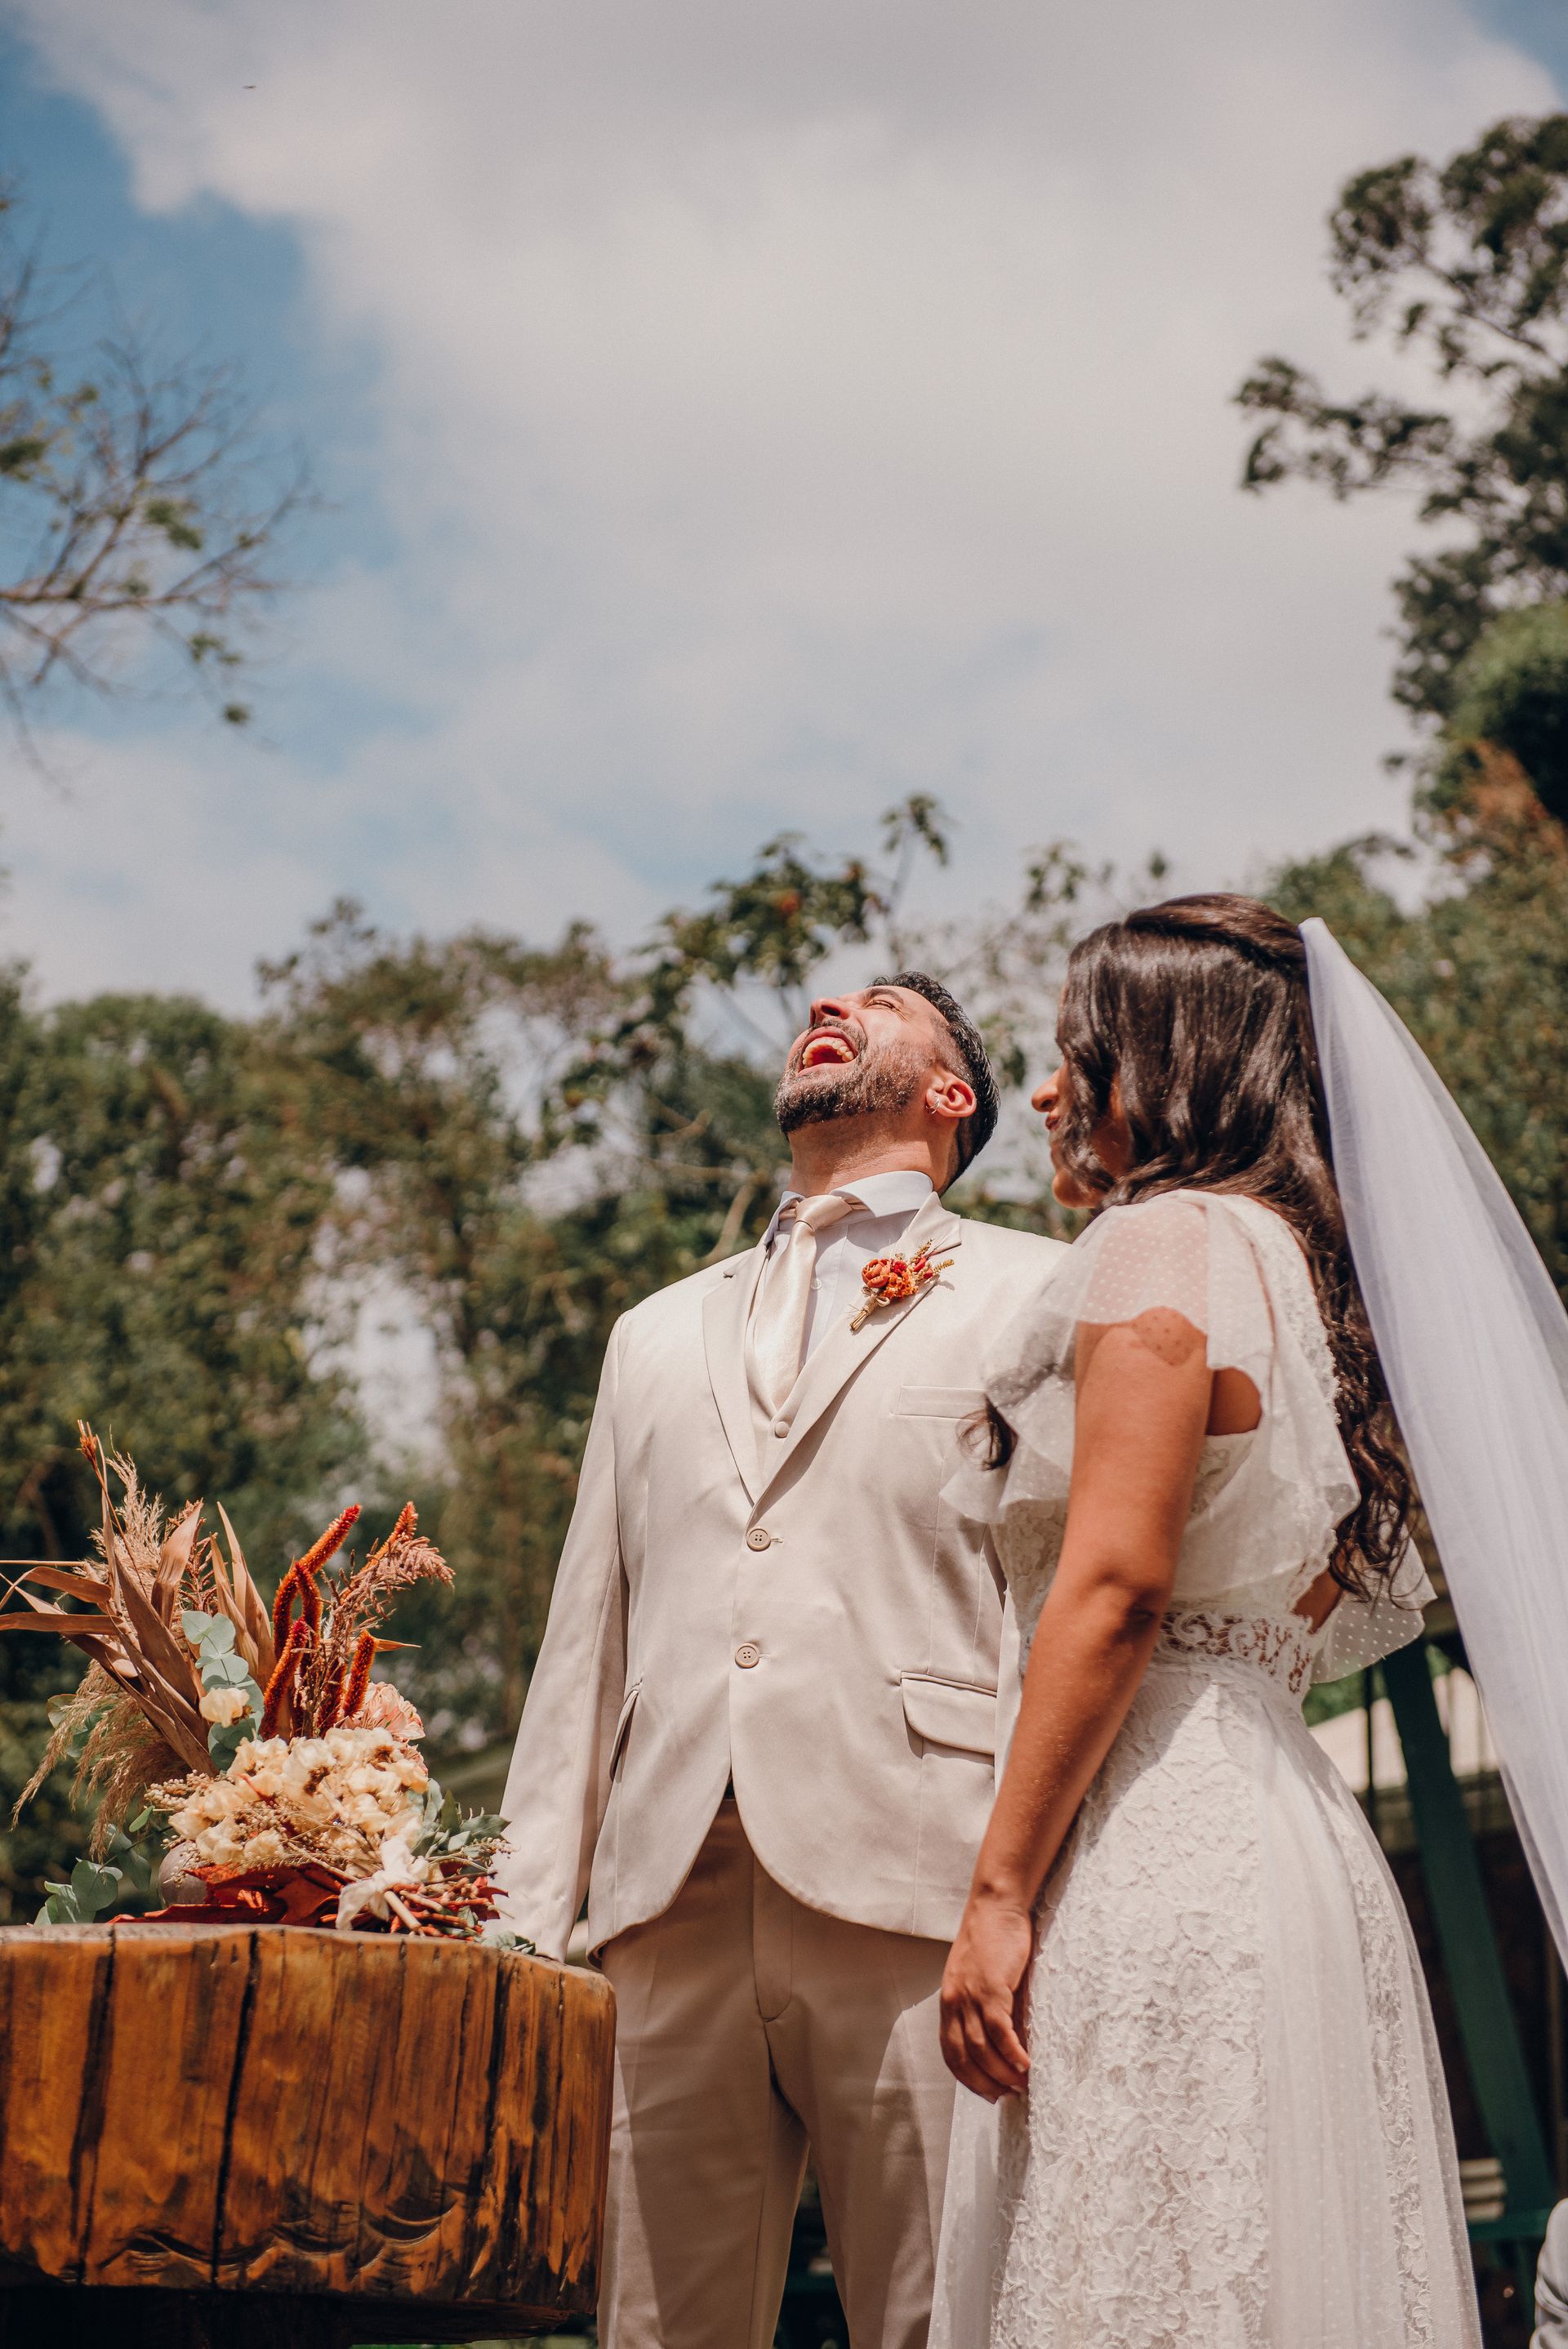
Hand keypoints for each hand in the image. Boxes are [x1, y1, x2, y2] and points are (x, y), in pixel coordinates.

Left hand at [940, 1892, 1033, 2101]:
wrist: (995, 1906)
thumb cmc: (992, 1941)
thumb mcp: (978, 1978)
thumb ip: (982, 2006)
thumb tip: (1002, 2041)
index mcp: (949, 2001)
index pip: (951, 2053)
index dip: (968, 2078)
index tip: (987, 2093)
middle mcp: (954, 2002)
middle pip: (965, 2057)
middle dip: (985, 2082)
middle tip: (1007, 2095)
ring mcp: (970, 1996)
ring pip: (982, 2049)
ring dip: (1003, 2072)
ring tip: (1022, 2084)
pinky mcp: (990, 1988)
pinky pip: (1000, 2031)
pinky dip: (1013, 2053)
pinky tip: (1026, 2065)